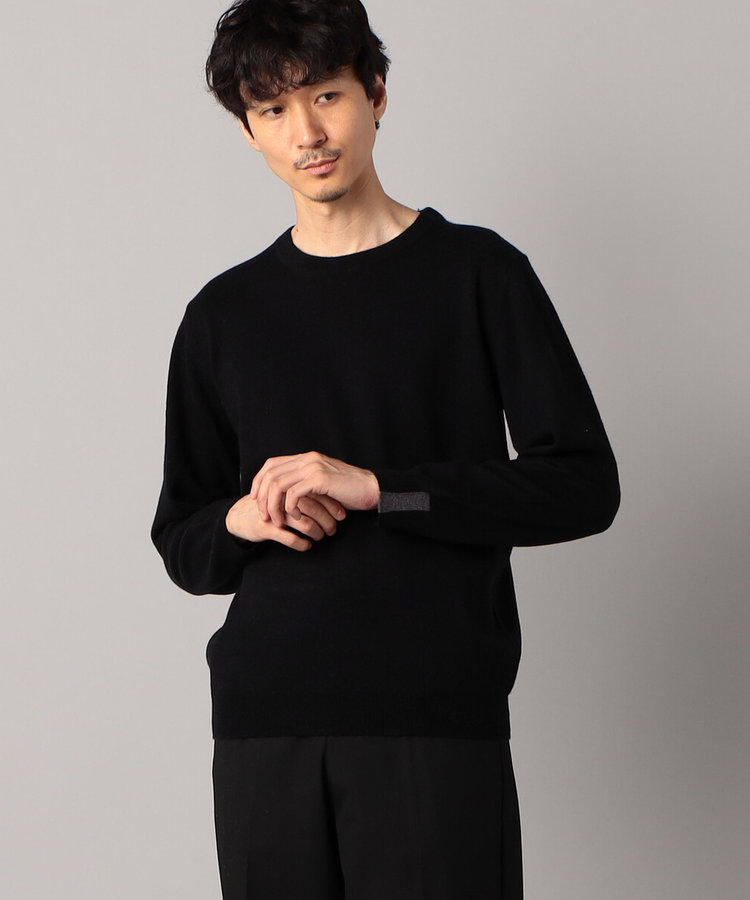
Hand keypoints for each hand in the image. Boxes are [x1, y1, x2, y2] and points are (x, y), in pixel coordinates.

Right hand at [226, 492, 345, 551]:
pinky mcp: (266, 527)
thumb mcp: (286, 495)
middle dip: (327, 520)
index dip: (332, 504)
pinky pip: (288, 537)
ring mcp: (274, 512)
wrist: (239, 517)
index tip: (342, 515)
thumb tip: (334, 499)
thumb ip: (305, 493)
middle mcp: (282, 497)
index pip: (316, 492)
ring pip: (303, 523)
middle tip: (334, 529)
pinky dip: (301, 543)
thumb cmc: (269, 507)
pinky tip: (307, 545)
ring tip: (322, 537)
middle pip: (312, 507)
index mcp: (289, 486)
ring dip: (317, 532)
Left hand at [250, 451, 379, 527]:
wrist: (371, 489)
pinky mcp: (320, 479)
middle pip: (270, 474)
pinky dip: (290, 508)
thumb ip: (304, 483)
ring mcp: (313, 467)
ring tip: (278, 521)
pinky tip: (297, 517)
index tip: (256, 499)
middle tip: (264, 515)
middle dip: (262, 497)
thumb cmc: (348, 491)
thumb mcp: (321, 484)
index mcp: (306, 458)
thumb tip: (285, 494)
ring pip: (279, 485)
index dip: (259, 481)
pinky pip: (294, 494)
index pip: (271, 464)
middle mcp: (307, 459)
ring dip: (274, 506)